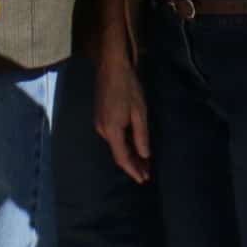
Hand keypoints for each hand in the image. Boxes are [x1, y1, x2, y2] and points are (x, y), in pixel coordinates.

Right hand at [92, 44, 150, 184]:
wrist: (112, 66)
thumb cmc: (129, 88)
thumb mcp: (140, 113)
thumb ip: (141, 136)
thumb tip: (145, 156)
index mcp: (112, 131)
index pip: (122, 158)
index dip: (133, 170)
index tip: (143, 180)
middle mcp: (102, 130)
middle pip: (118, 153)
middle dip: (132, 164)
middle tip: (147, 174)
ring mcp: (99, 123)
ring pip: (115, 146)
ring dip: (128, 155)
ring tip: (143, 163)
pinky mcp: (100, 116)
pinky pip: (112, 137)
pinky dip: (123, 144)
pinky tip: (132, 146)